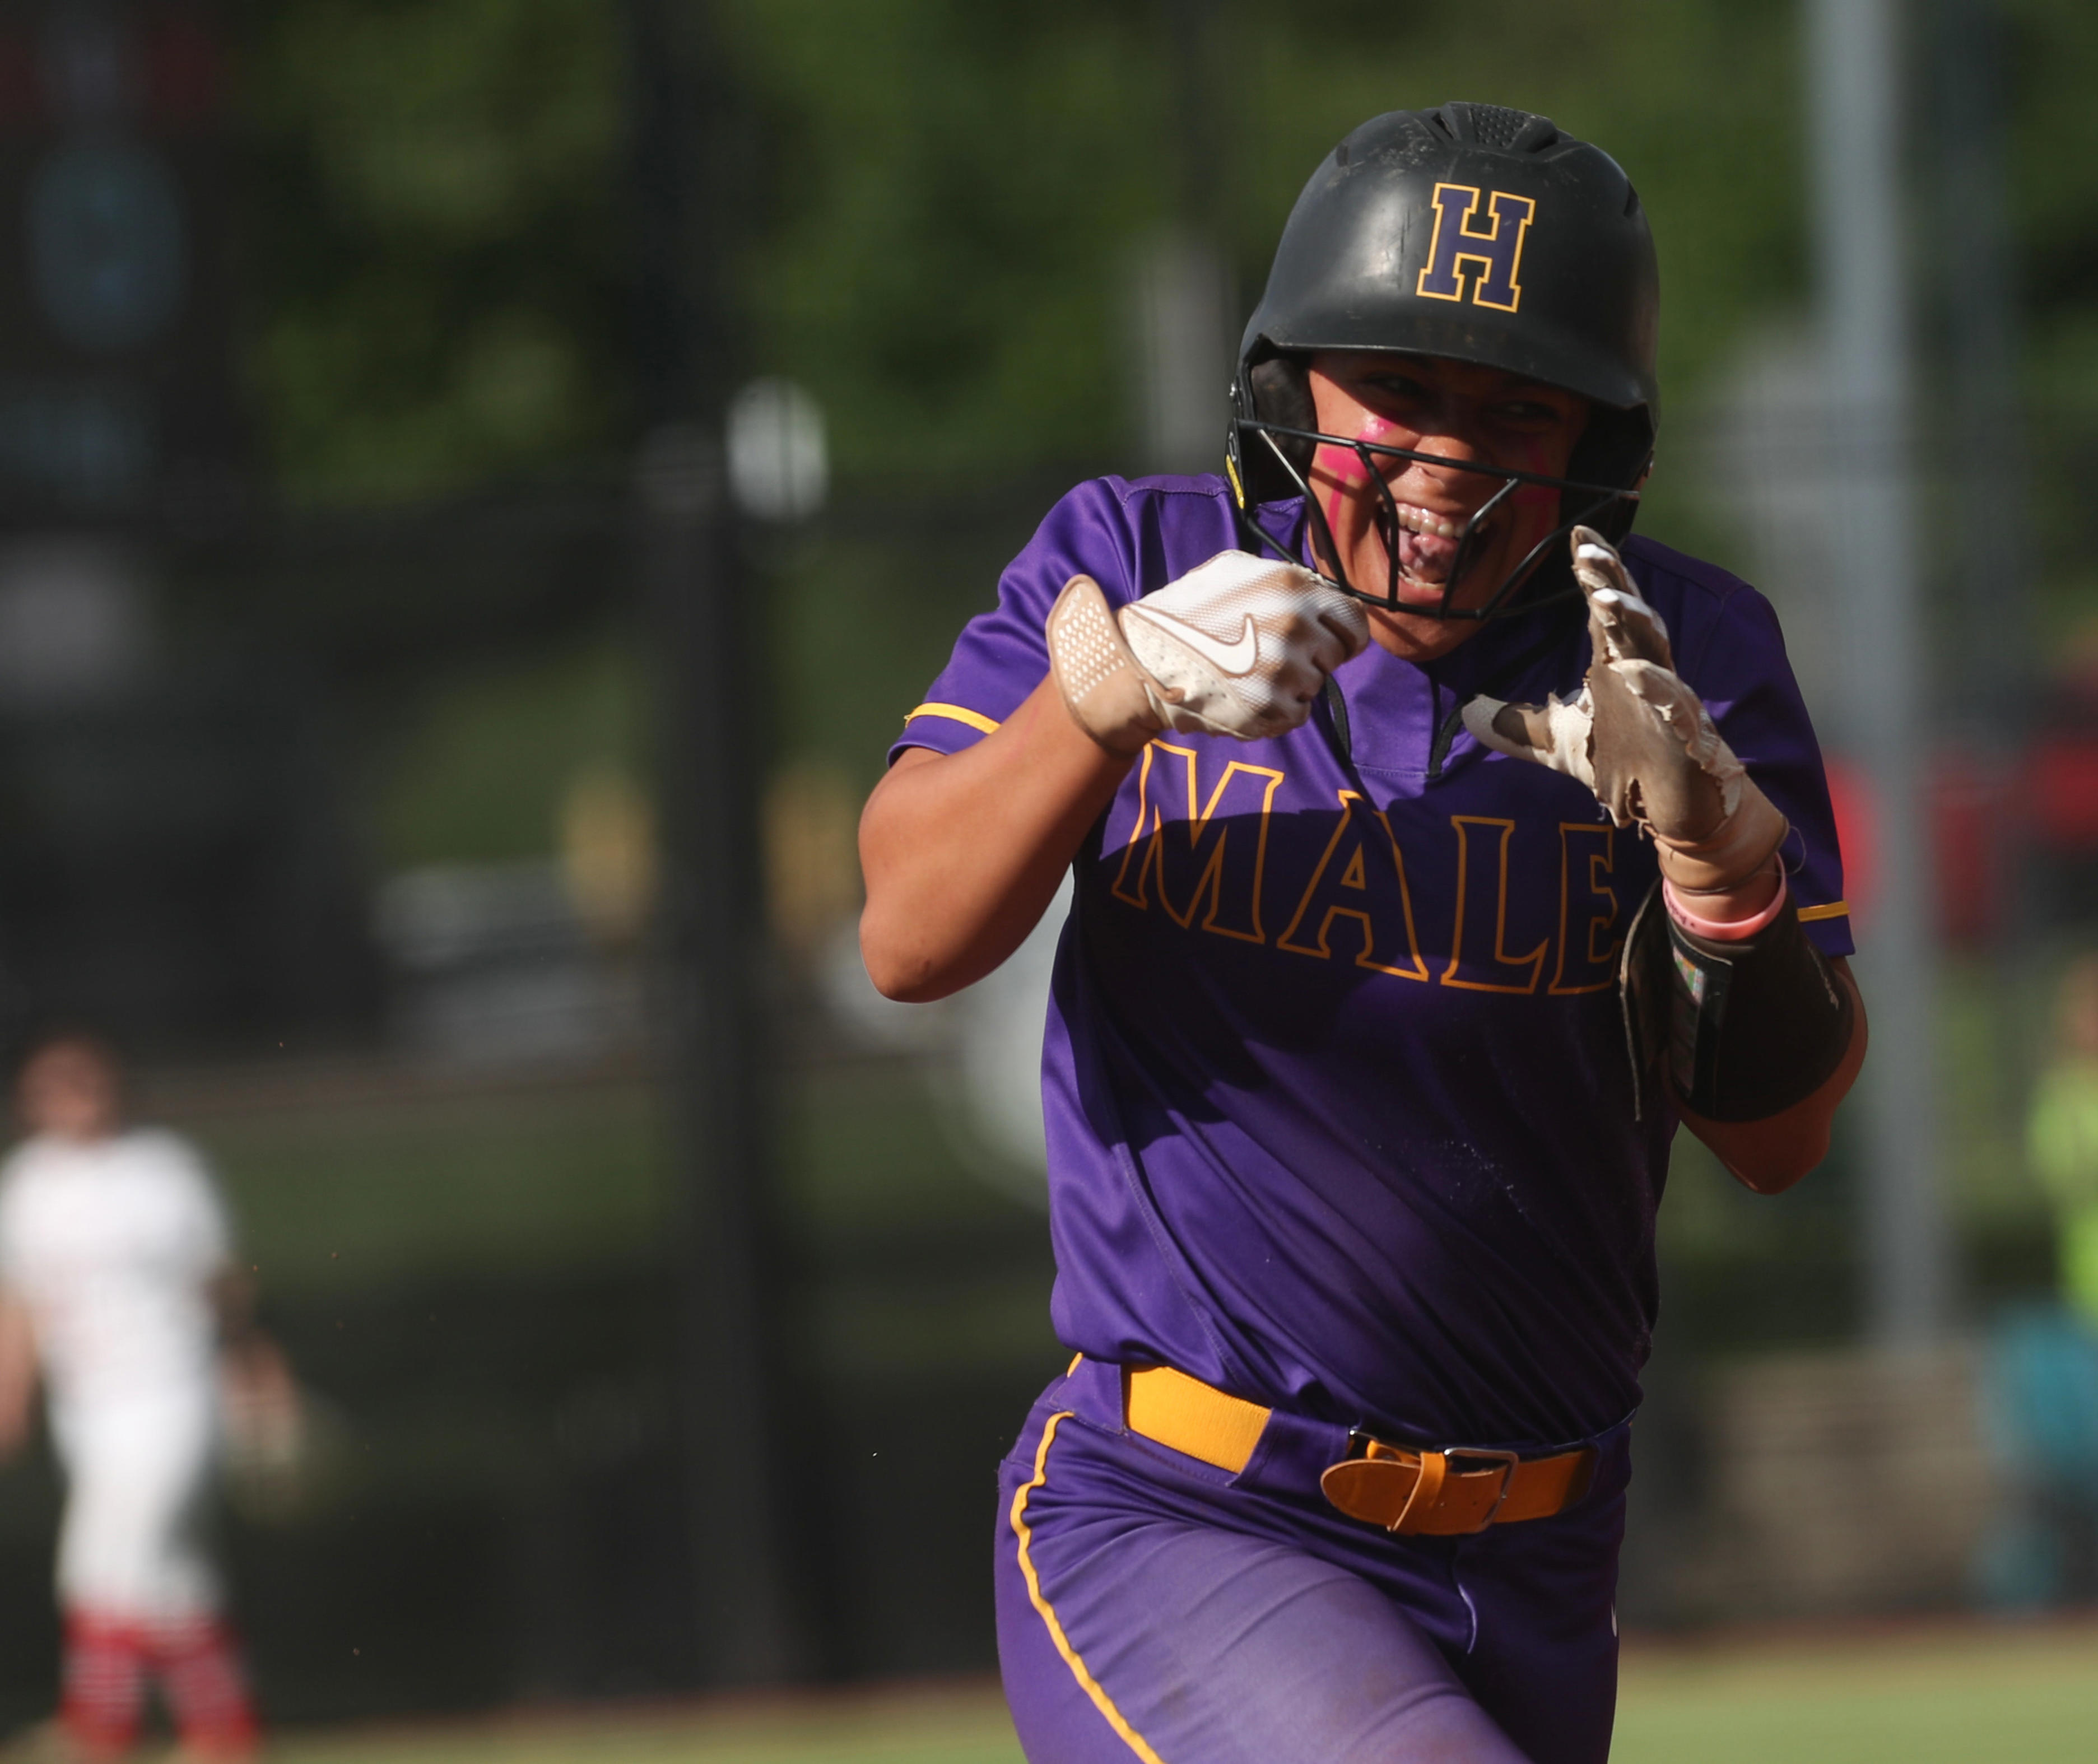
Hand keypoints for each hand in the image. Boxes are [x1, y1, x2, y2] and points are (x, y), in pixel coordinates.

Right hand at [1047, 551, 1368, 753]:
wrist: (1141, 664)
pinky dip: (1278, 711)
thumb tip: (1320, 589)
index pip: (1353, 619)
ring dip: (1291, 685)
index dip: (1342, 633)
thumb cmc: (1185, 614)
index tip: (1327, 641)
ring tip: (1250, 676)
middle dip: (1313, 658)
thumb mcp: (1232, 572)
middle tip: (1275, 659)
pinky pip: (1297, 714)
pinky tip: (1247, 697)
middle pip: (1336, 655)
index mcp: (1291, 587)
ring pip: (1315, 686)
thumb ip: (1283, 577)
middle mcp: (1294, 626)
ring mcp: (1284, 670)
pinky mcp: (1270, 709)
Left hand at [1460, 527, 1787, 896]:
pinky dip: (1657, 686)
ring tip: (1603, 599)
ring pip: (1655, 647)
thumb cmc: (1628, 764)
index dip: (1595, 570)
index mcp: (1620, 662)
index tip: (1576, 533)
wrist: (1678, 811)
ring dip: (1632, 621)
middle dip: (1611, 579)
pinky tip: (1632, 672)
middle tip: (1586, 549)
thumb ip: (1518, 724)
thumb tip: (1468, 712)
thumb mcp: (1560, 743)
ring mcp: (1669, 698)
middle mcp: (1646, 670)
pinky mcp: (1687, 732)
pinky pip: (1676, 702)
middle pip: (1631, 613)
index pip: (1606, 607)